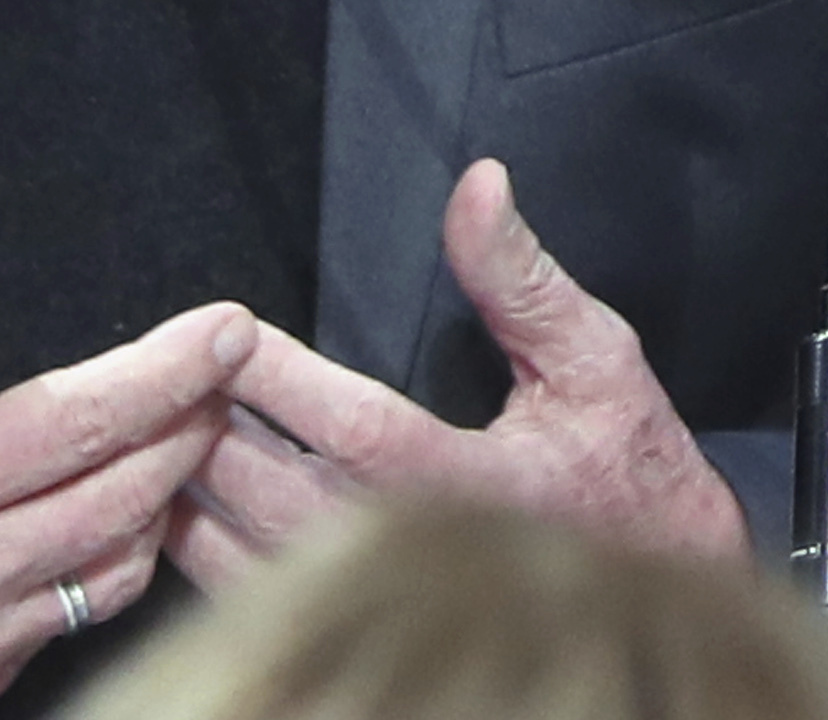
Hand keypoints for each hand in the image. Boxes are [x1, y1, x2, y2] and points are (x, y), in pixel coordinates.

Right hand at [0, 141, 257, 716]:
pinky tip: (109, 513)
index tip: (229, 329)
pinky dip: (104, 564)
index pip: (89, 419)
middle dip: (188, 427)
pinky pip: (68, 621)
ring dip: (159, 502)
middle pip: (126, 497)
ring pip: (113, 571)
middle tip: (223, 374)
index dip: (172, 370)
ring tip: (182, 436)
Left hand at [165, 159, 750, 593]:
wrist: (661, 583)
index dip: (276, 377)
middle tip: (171, 367)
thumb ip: (521, 277)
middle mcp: (415, 559)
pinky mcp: (353, 640)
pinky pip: (250, 604)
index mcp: (471, 485)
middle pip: (274, 494)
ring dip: (197, 488)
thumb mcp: (593, 358)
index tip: (226, 330)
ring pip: (245, 558)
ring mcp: (377, 610)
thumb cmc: (627, 467)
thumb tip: (476, 186)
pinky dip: (204, 552)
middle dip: (213, 424)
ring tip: (166, 425)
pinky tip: (186, 499)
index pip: (350, 427)